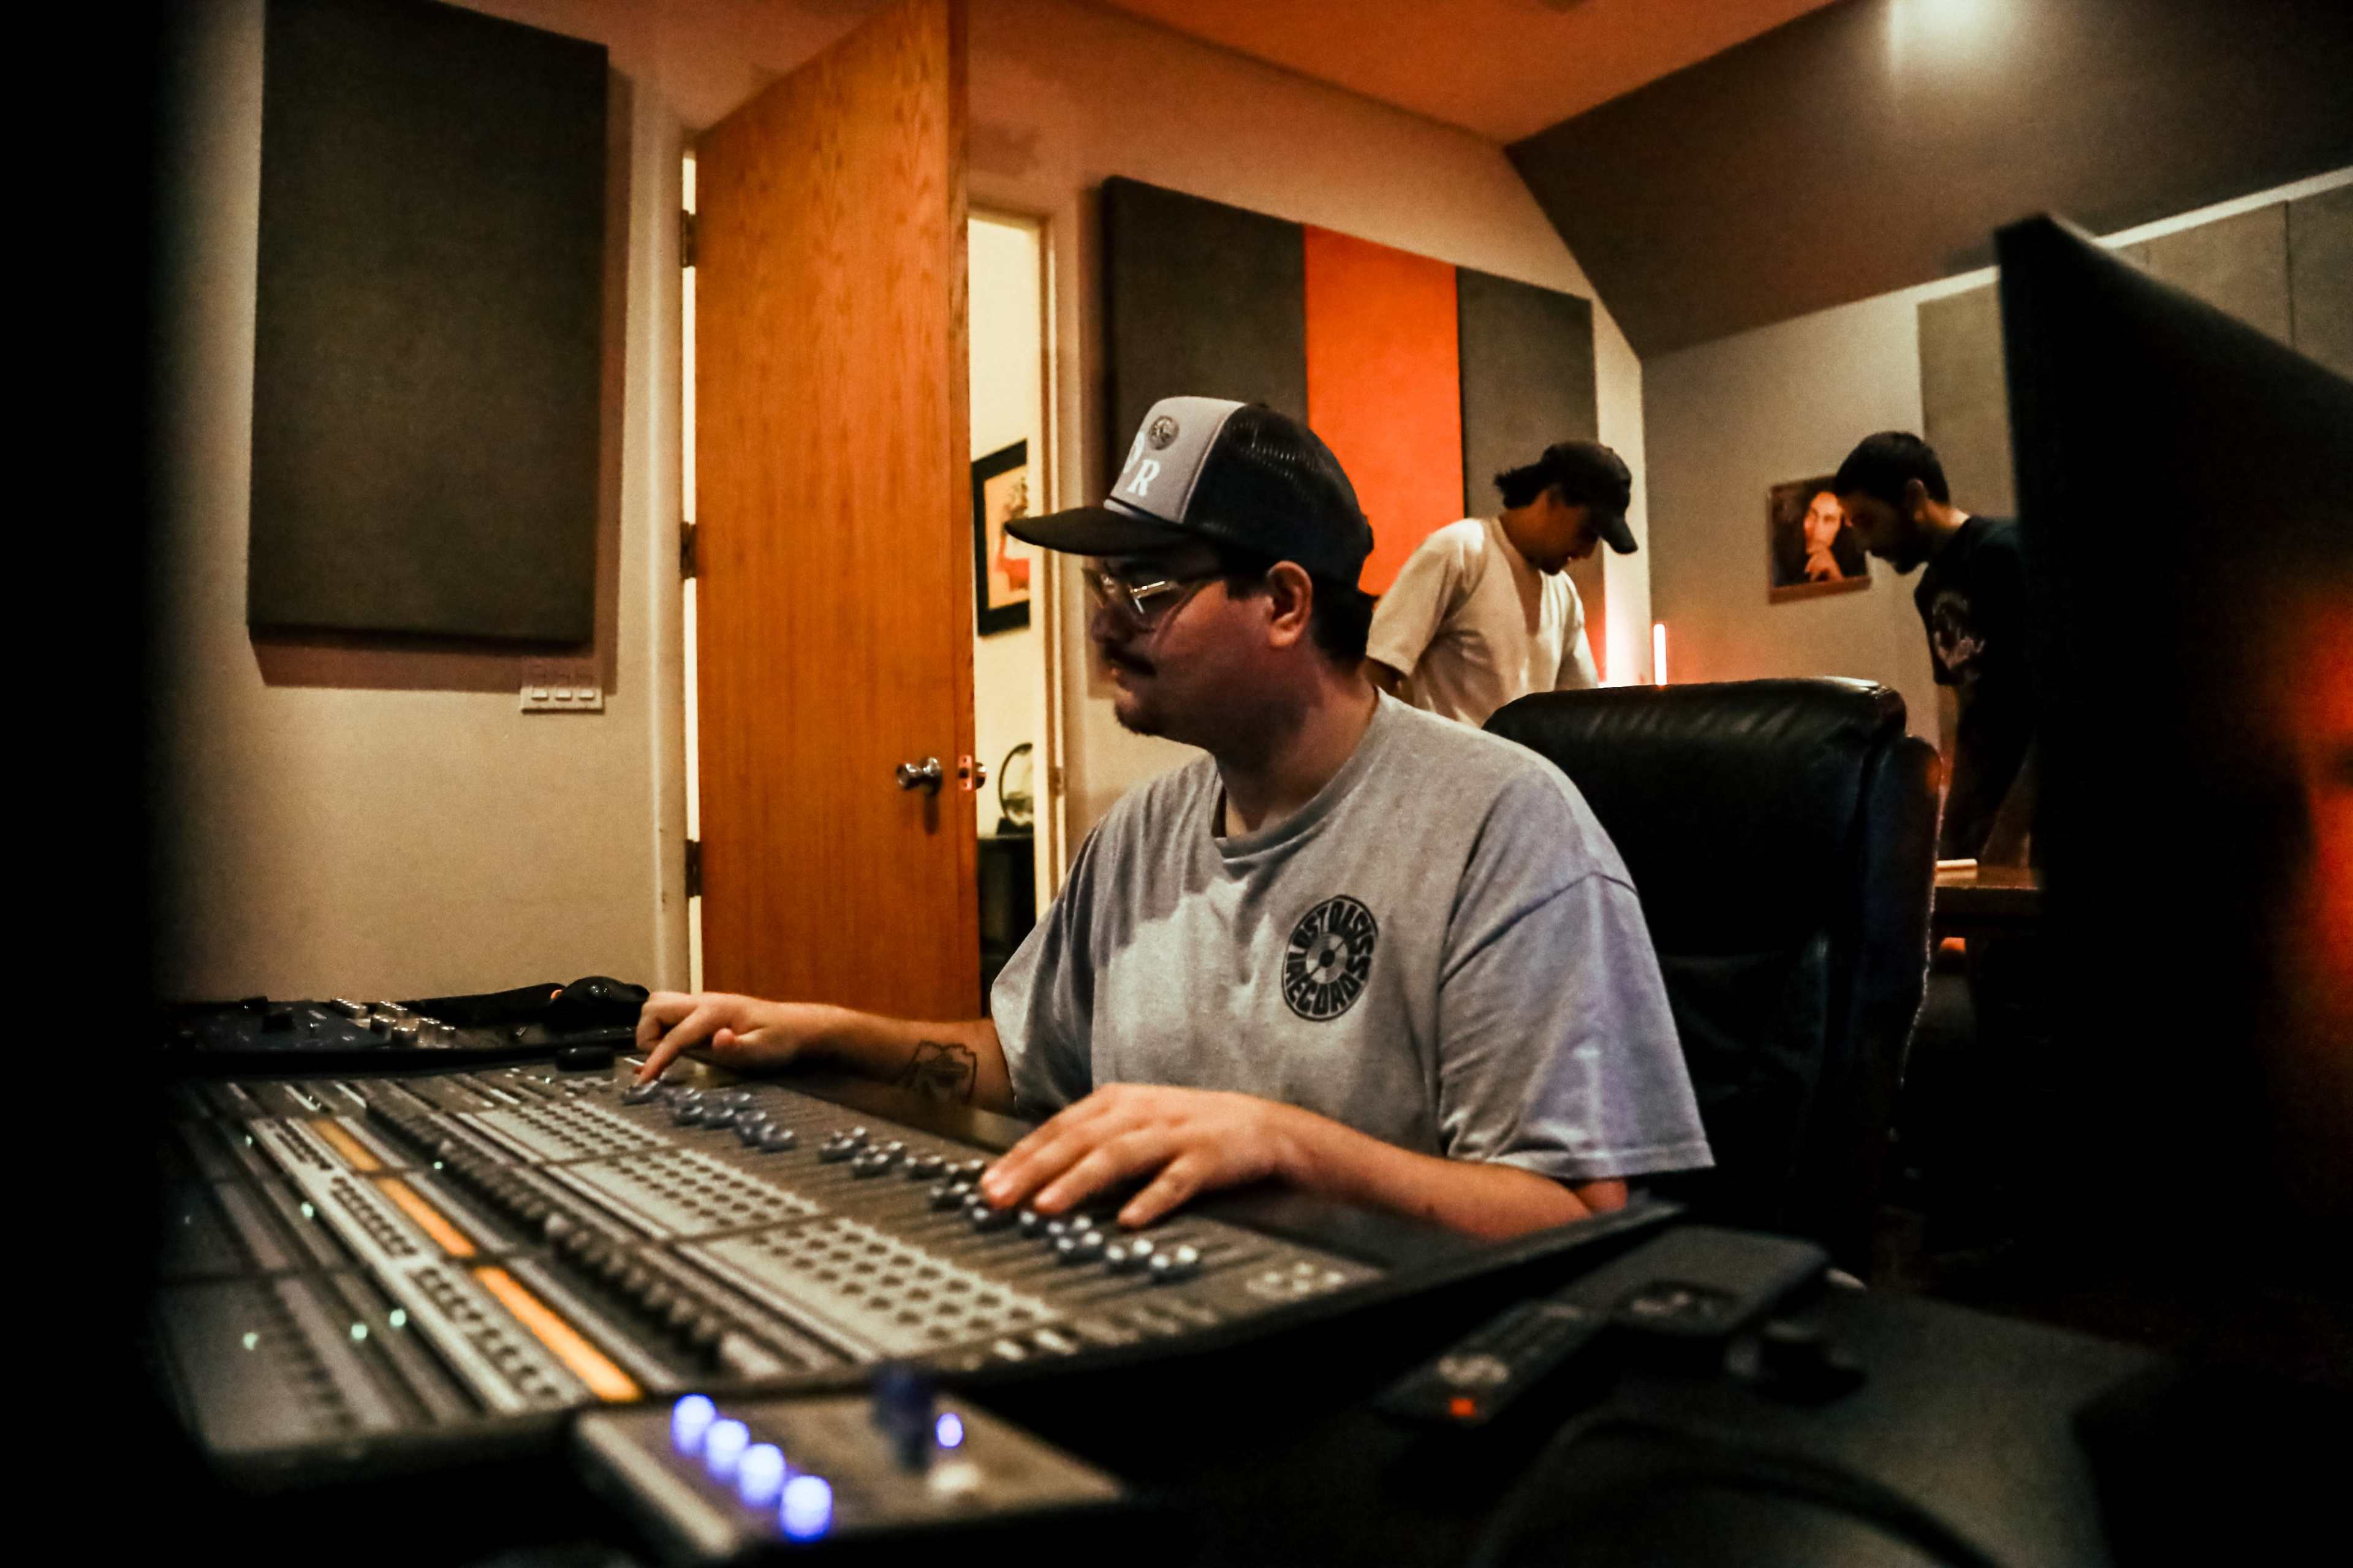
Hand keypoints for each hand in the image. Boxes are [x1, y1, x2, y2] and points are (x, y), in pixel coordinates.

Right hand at [633, 991, 830, 1082]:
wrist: (795, 1025)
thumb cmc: (780, 1039)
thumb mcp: (763, 1049)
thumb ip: (739, 1047)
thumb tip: (719, 1038)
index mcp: (715, 1011)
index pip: (675, 1035)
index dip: (656, 1059)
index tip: (645, 1082)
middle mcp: (703, 1002)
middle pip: (654, 1006)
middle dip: (647, 1034)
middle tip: (661, 1061)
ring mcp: (701, 1003)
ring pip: (658, 1006)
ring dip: (653, 1030)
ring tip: (667, 1055)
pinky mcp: (701, 1011)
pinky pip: (670, 1014)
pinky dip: (661, 1029)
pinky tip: (670, 1051)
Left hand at [978, 1084, 1302, 1227]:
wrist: (1262, 1127)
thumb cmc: (1187, 1130)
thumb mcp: (1133, 1124)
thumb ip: (1087, 1144)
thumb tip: (1028, 1177)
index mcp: (1117, 1102)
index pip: (1058, 1127)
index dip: (1021, 1155)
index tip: (986, 1184)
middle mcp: (1141, 1112)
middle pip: (1079, 1139)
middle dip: (1034, 1169)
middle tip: (999, 1198)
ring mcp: (1175, 1133)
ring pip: (1119, 1155)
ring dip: (1079, 1181)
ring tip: (1046, 1207)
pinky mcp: (1209, 1157)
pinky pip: (1177, 1180)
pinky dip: (1152, 1198)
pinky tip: (1130, 1220)